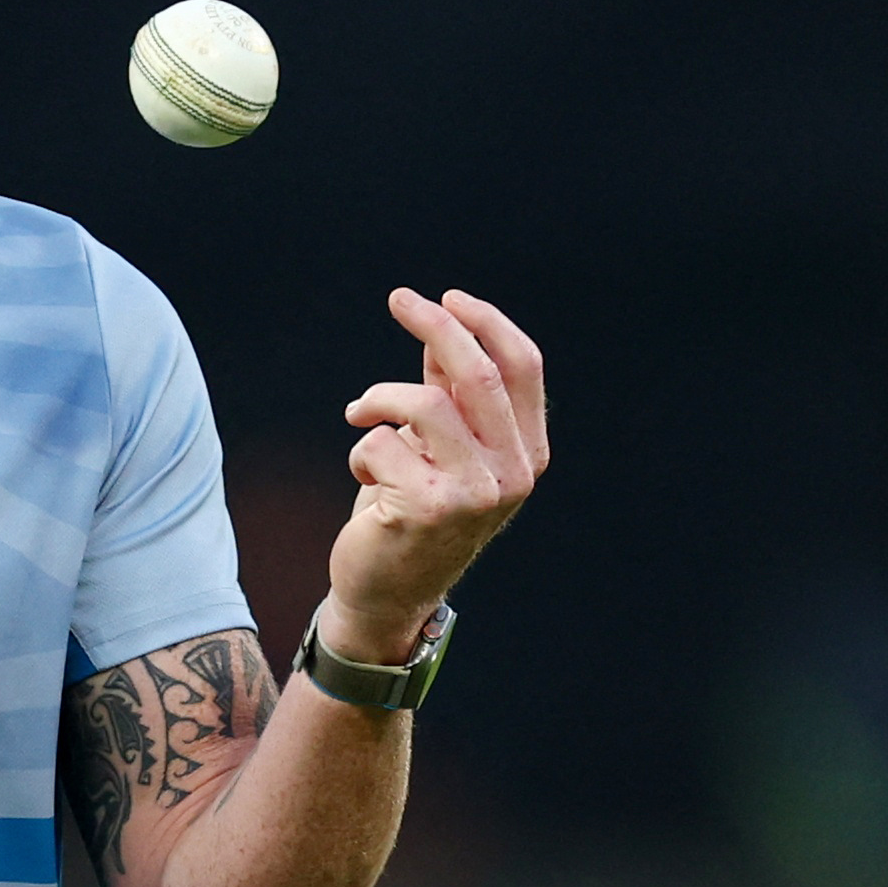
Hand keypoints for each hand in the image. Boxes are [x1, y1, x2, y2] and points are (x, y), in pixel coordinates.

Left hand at [322, 289, 548, 661]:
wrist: (386, 589)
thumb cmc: (410, 506)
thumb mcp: (438, 446)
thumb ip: (447, 395)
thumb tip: (439, 330)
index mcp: (528, 453)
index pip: (523, 369)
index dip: (486, 323)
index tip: (447, 297)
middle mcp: (513, 473)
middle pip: (478, 374)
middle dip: (436, 325)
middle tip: (399, 298)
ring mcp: (476, 493)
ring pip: (423, 404)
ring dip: (378, 398)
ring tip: (359, 413)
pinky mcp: (429, 508)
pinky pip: (380, 443)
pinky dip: (361, 449)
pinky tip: (365, 474)